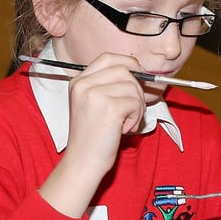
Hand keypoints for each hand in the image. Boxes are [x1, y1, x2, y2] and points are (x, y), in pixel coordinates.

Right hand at [40, 53, 145, 216]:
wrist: (83, 162)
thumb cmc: (93, 137)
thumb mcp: (94, 104)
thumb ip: (110, 86)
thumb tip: (142, 73)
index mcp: (78, 81)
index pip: (109, 57)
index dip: (128, 64)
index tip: (137, 78)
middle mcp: (84, 84)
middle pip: (125, 69)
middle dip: (137, 88)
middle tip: (133, 109)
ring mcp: (95, 94)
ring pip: (134, 87)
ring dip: (137, 106)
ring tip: (126, 123)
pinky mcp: (109, 107)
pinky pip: (136, 103)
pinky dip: (136, 117)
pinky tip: (124, 129)